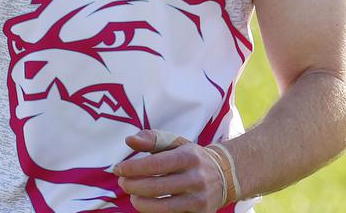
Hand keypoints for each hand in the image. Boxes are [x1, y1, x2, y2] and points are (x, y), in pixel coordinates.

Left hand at [114, 129, 228, 212]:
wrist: (227, 175)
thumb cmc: (193, 158)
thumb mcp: (178, 144)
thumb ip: (153, 139)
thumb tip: (129, 140)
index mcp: (190, 157)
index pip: (155, 164)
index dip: (132, 168)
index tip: (118, 169)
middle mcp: (196, 178)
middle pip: (155, 187)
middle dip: (132, 186)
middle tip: (122, 183)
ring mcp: (199, 199)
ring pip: (161, 207)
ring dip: (140, 202)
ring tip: (134, 196)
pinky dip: (154, 212)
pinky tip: (148, 204)